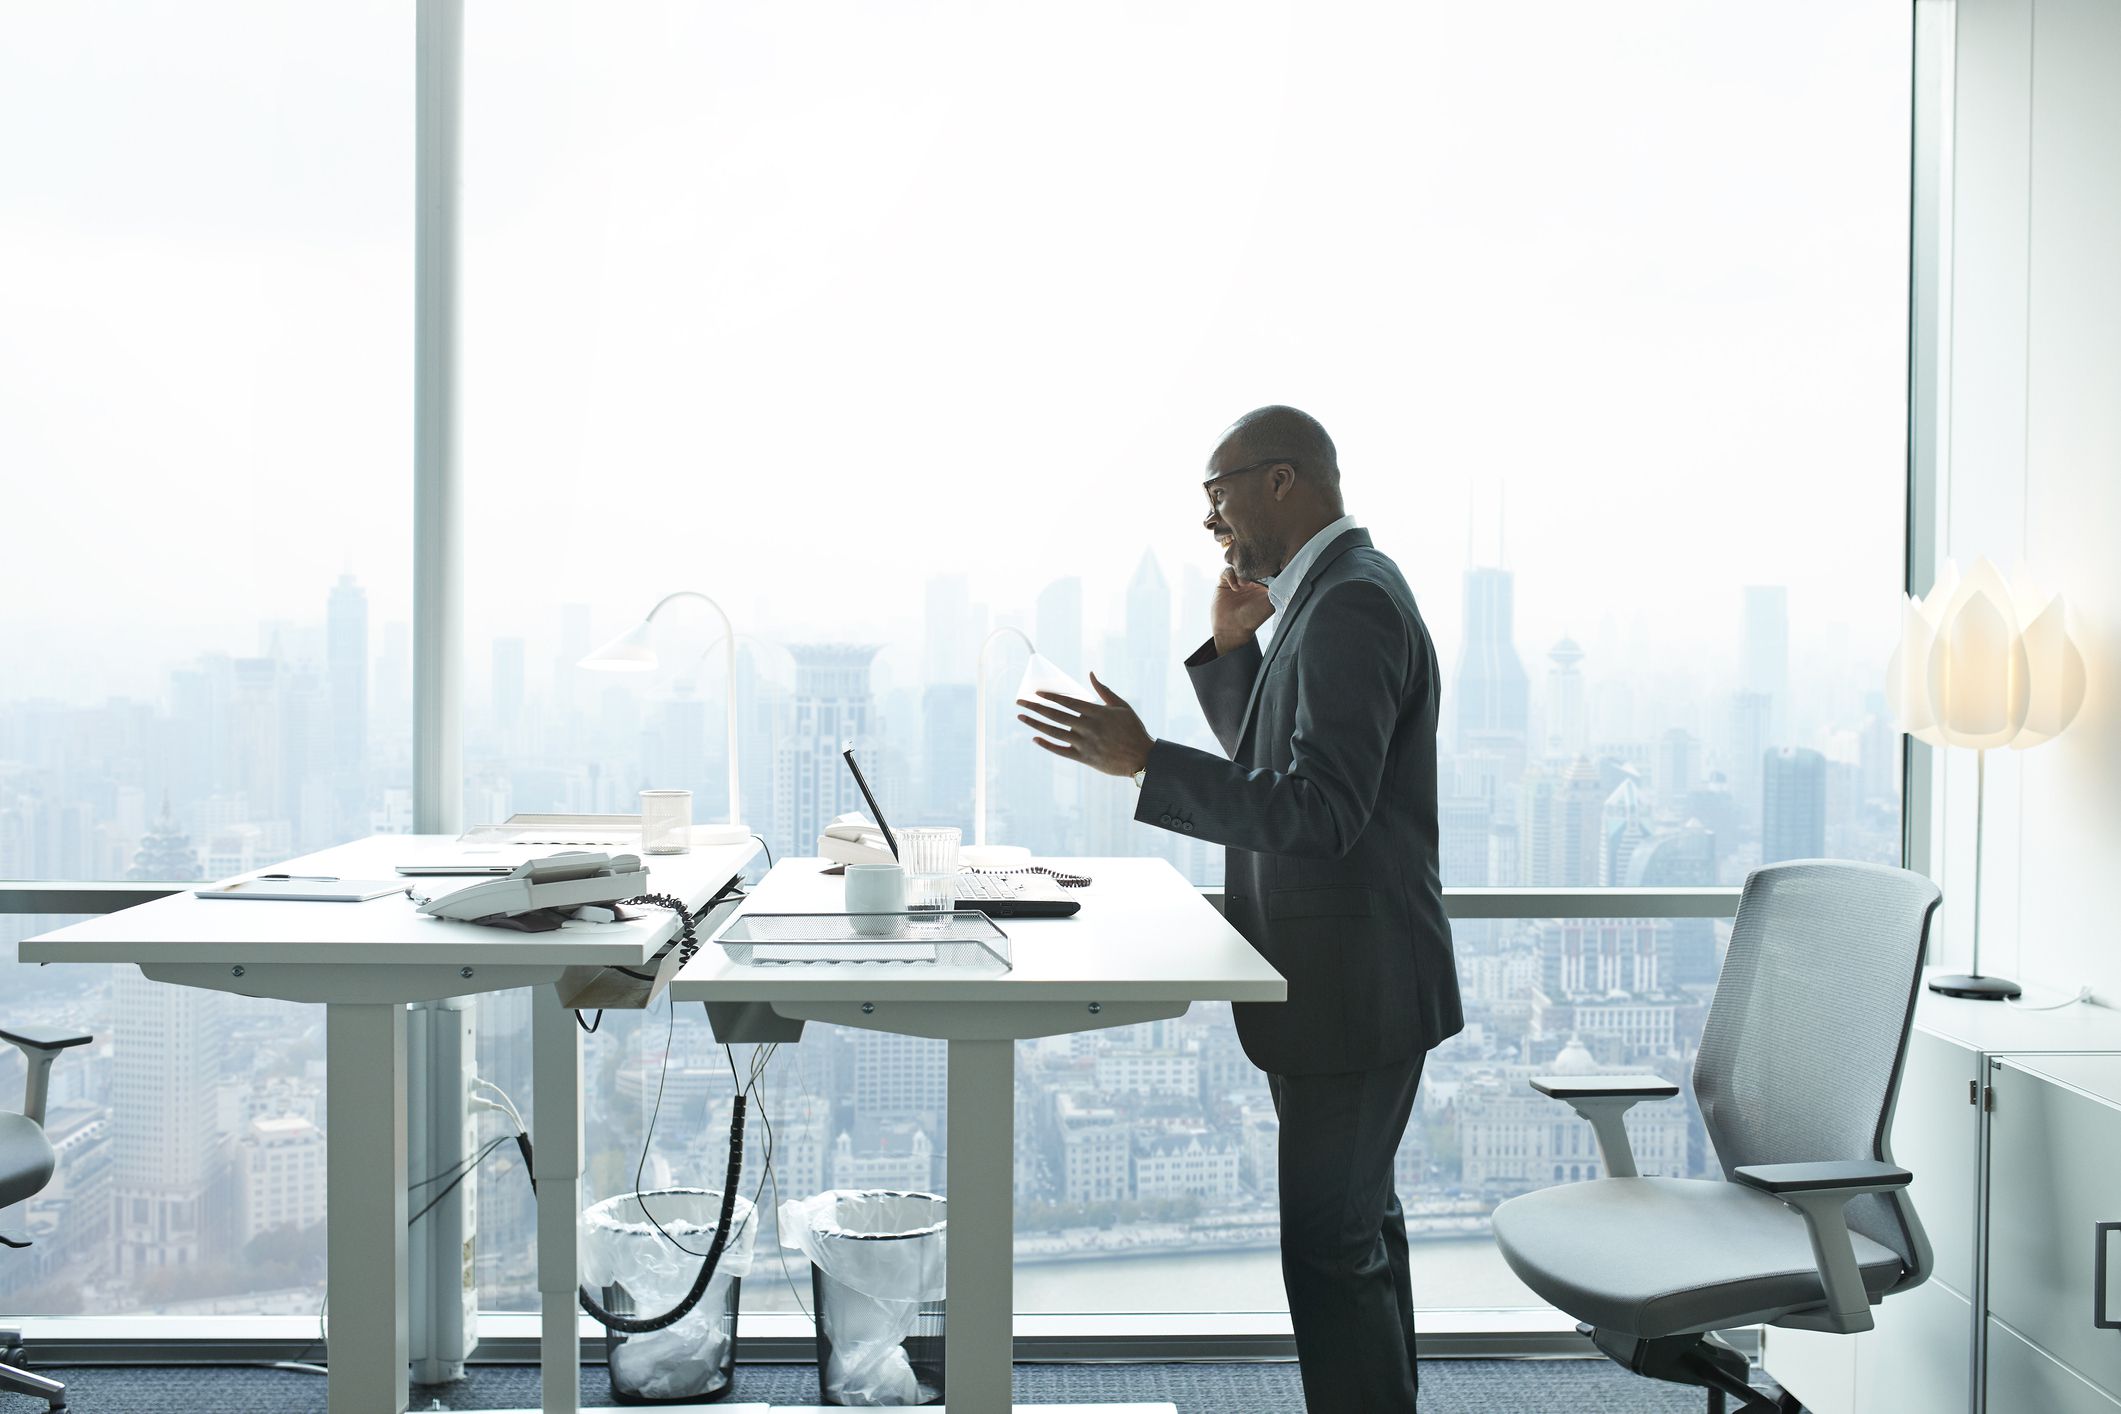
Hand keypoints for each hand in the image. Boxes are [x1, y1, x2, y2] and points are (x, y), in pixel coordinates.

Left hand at [1016, 672, 1154, 777]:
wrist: (1142, 758)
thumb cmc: (1133, 729)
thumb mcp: (1122, 706)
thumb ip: (1104, 691)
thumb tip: (1091, 674)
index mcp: (1097, 712)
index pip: (1067, 702)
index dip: (1050, 696)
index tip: (1036, 692)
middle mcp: (1088, 727)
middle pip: (1056, 715)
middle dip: (1035, 707)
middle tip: (1020, 702)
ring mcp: (1085, 743)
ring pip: (1054, 732)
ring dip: (1035, 724)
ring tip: (1021, 717)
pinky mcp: (1084, 758)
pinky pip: (1061, 751)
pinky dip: (1047, 745)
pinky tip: (1035, 738)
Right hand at [1212, 568, 1272, 654]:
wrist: (1232, 629)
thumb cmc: (1253, 618)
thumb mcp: (1271, 603)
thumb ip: (1278, 590)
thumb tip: (1287, 577)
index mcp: (1262, 583)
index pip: (1264, 567)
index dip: (1266, 564)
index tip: (1267, 566)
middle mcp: (1249, 580)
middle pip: (1251, 563)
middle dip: (1252, 566)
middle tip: (1254, 573)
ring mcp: (1236, 580)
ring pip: (1238, 564)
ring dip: (1241, 571)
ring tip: (1244, 583)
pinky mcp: (1224, 582)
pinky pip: (1227, 570)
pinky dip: (1231, 575)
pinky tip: (1235, 587)